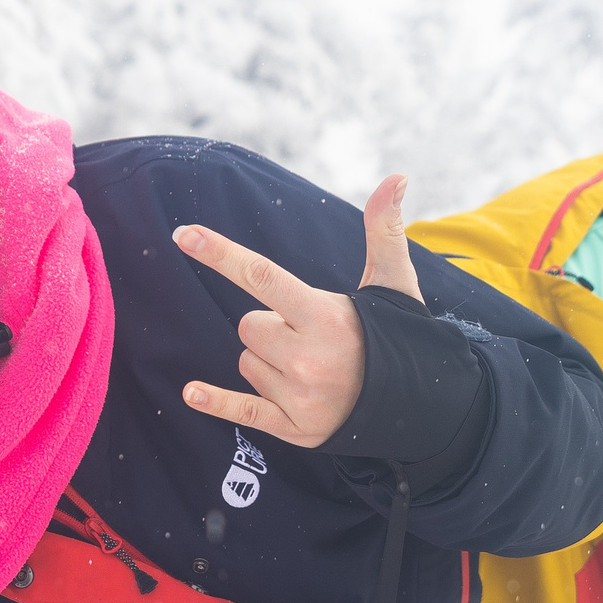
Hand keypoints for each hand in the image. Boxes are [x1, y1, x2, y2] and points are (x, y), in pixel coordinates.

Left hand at [174, 173, 420, 447]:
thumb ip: (385, 229)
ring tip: (313, 370)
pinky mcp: (293, 426)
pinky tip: (190, 393)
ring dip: (268, 363)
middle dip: (271, 327)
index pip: (262, 276)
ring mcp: (299, 394)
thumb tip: (397, 176)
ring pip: (246, 362)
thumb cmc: (395, 339)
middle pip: (248, 326)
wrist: (418, 408)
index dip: (220, 253)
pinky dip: (215, 402)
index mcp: (326, 316)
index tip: (184, 234)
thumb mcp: (394, 284)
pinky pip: (241, 408)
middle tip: (311, 338)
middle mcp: (309, 356)